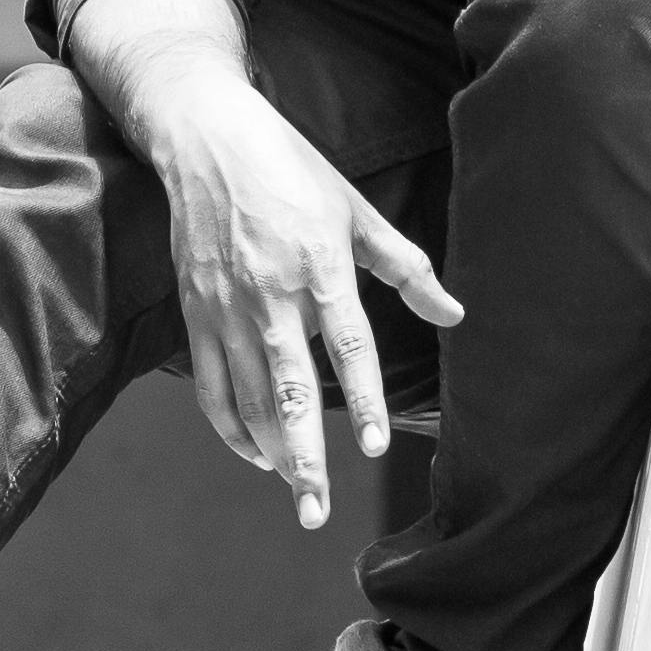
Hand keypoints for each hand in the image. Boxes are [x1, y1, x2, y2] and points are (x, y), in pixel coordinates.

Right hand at [126, 59, 466, 529]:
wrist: (206, 140)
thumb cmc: (291, 169)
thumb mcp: (356, 210)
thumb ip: (405, 268)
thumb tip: (455, 313)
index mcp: (320, 267)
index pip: (348, 346)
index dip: (366, 398)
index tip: (378, 448)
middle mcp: (272, 296)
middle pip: (289, 391)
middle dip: (305, 457)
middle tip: (317, 510)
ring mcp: (228, 309)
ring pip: (247, 398)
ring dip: (271, 452)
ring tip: (297, 492)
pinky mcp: (196, 314)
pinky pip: (210, 386)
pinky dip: (230, 427)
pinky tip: (256, 454)